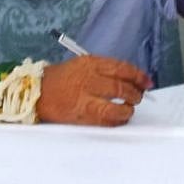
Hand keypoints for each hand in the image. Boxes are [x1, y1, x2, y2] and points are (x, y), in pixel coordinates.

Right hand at [36, 55, 152, 126]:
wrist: (37, 92)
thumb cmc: (62, 78)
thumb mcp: (82, 65)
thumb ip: (104, 71)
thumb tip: (131, 80)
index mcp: (89, 63)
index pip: (121, 68)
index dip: (137, 75)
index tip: (146, 80)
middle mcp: (88, 79)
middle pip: (121, 87)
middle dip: (135, 93)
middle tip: (139, 95)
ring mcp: (84, 98)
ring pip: (116, 106)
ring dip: (128, 109)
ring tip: (129, 108)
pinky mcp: (81, 115)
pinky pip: (106, 120)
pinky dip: (117, 120)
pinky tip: (119, 117)